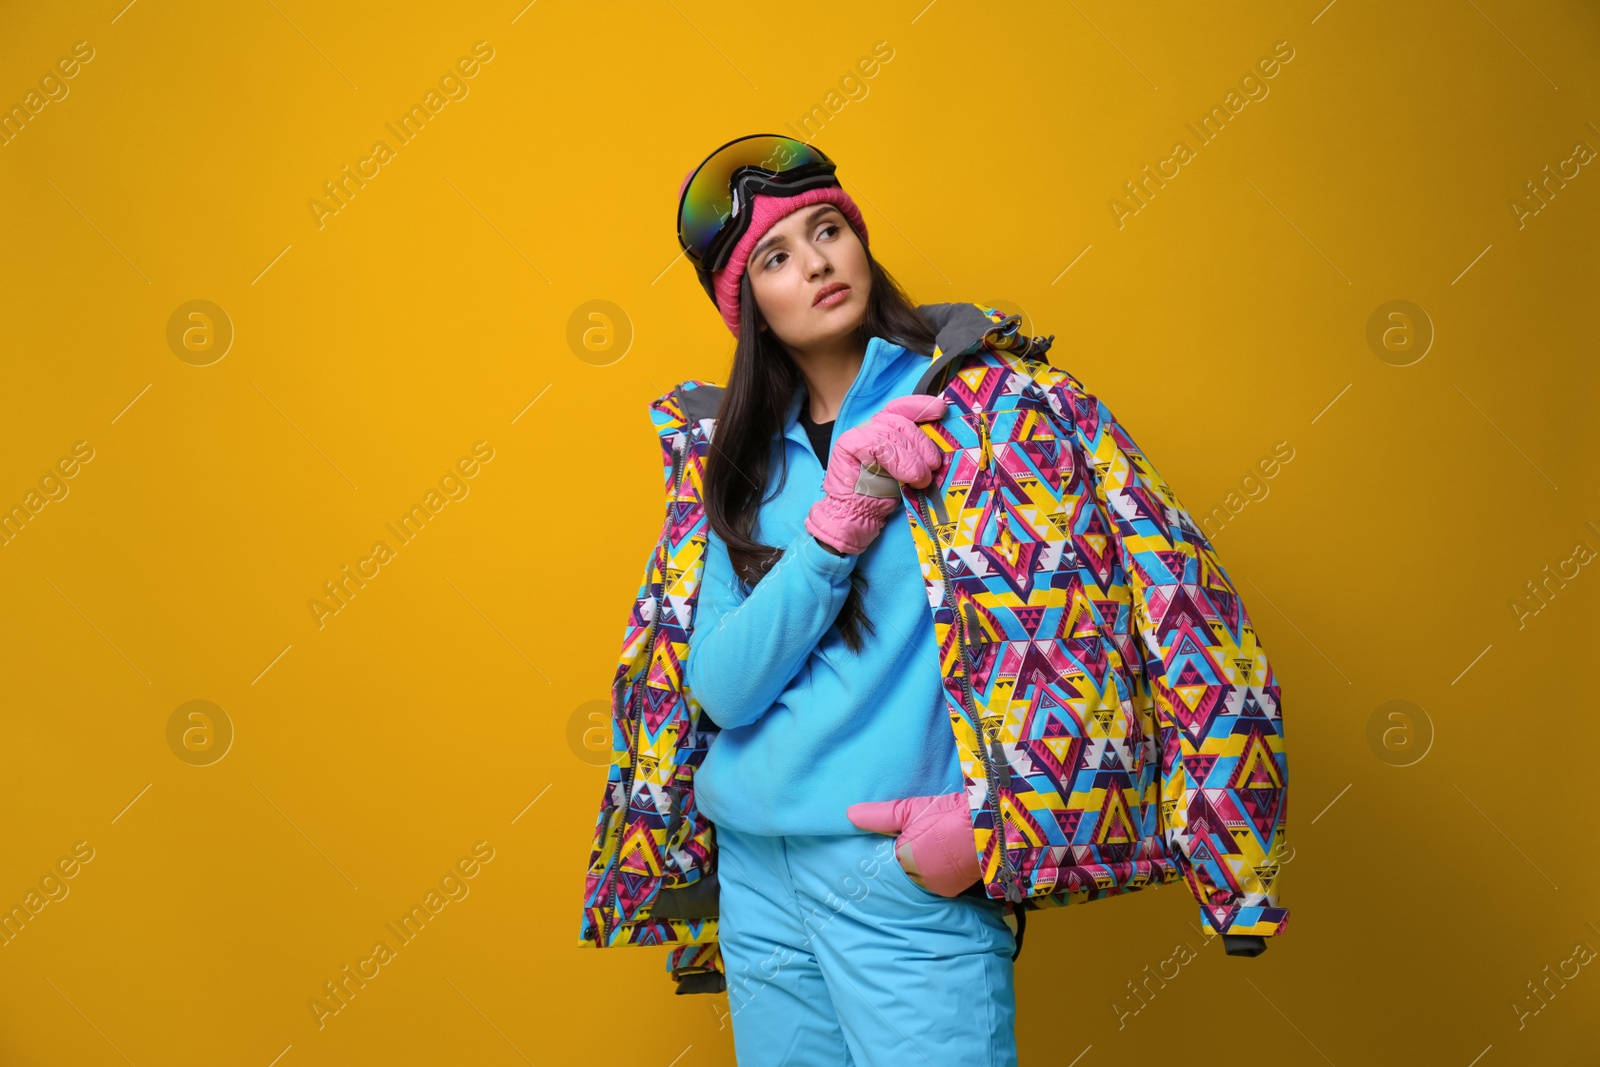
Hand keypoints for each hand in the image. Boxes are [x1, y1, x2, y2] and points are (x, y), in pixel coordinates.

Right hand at [805, 395, 946, 555]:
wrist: (856, 516)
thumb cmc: (882, 496)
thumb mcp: (909, 470)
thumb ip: (919, 454)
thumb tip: (942, 448)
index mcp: (886, 429)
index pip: (903, 408)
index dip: (922, 406)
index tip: (940, 410)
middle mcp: (871, 427)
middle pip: (901, 421)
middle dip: (922, 443)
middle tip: (933, 466)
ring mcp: (858, 433)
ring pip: (891, 433)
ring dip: (911, 458)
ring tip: (920, 478)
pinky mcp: (848, 444)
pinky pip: (876, 444)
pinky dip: (895, 460)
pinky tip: (903, 476)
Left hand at [846, 791, 979, 897]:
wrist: (992, 823)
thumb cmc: (947, 816)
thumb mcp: (911, 810)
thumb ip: (879, 815)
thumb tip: (849, 815)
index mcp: (906, 866)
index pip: (887, 864)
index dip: (887, 854)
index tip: (884, 847)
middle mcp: (924, 883)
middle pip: (908, 873)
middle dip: (907, 862)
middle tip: (909, 847)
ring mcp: (945, 888)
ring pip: (927, 878)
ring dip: (926, 867)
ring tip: (928, 851)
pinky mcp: (964, 887)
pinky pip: (945, 880)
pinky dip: (942, 871)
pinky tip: (944, 858)